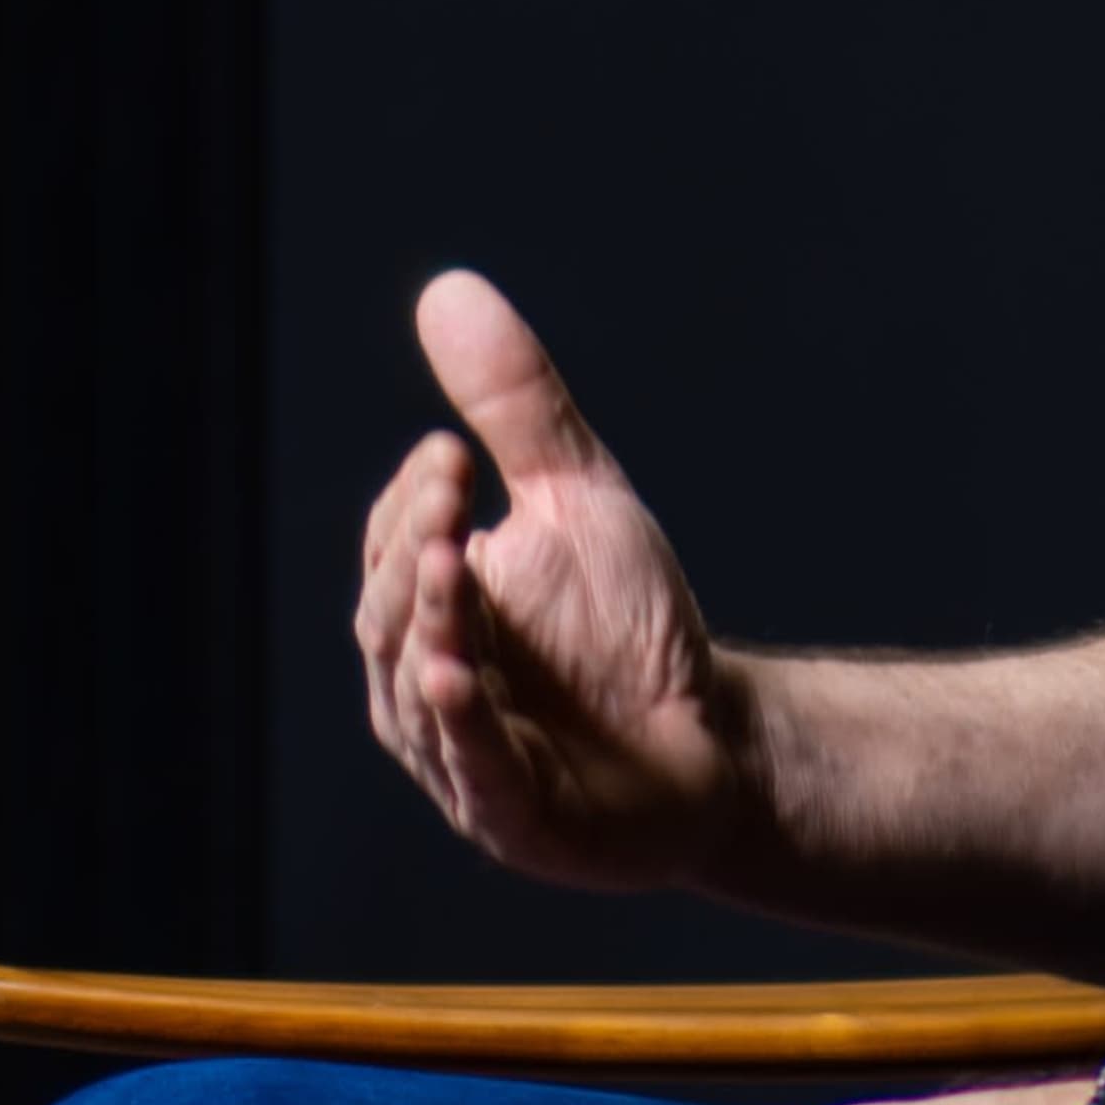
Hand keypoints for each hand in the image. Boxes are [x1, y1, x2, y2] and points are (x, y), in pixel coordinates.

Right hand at [353, 270, 760, 890]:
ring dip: (432, 628)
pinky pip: (470, 766)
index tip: (457, 452)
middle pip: (389, 615)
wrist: (715, 740)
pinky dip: (460, 722)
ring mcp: (461, 757)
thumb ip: (516, 408)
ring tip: (453, 568)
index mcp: (428, 611)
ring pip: (418, 690)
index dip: (415, 502)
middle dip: (415, 555)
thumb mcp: (579, 499)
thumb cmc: (632, 624)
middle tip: (451, 499)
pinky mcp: (511, 814)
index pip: (392, 547)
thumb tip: (446, 289)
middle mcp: (422, 686)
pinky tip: (459, 674)